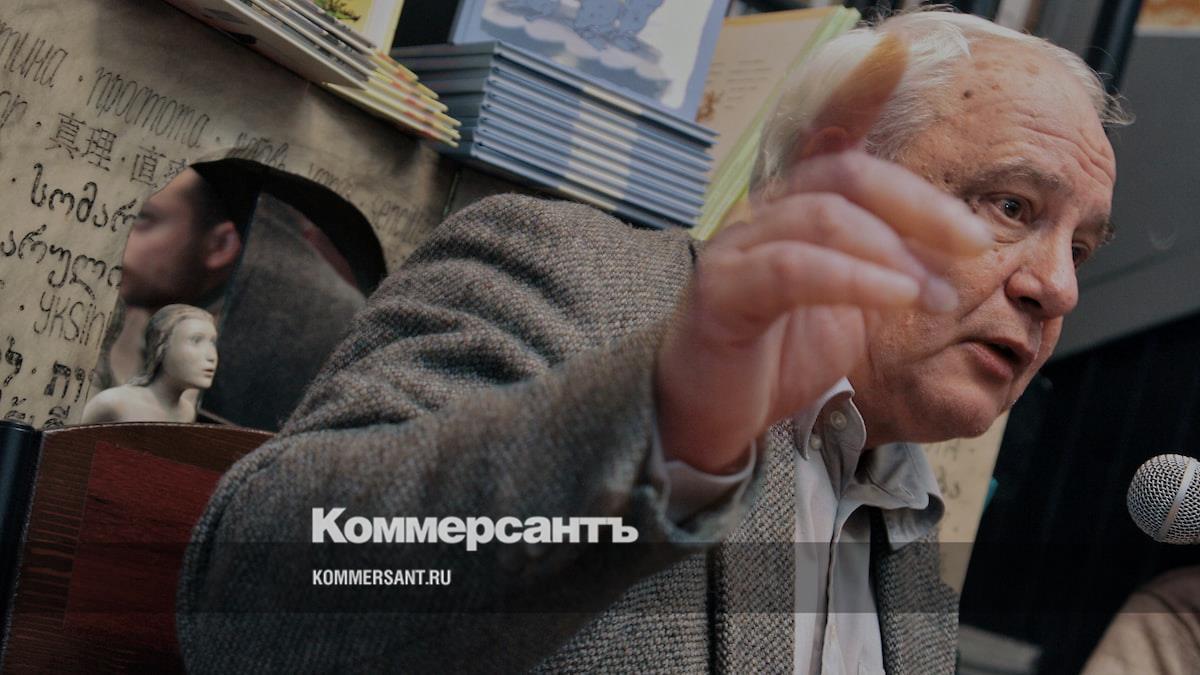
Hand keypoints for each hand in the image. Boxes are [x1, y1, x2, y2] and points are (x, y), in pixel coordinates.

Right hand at [653, 35, 993, 473]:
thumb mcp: (845, 307)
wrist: (712, 421)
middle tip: (971, 244)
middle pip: (844, 175)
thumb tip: (945, 247)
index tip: (897, 54)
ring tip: (939, 294)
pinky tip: (897, 294)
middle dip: (919, 204)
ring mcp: (736, 249)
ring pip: (823, 215)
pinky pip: (794, 269)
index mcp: (793, 215)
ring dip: (897, 250)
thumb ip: (882, 265)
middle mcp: (761, 218)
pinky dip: (855, 277)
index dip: (858, 93)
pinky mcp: (722, 292)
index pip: (829, 143)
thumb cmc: (776, 361)